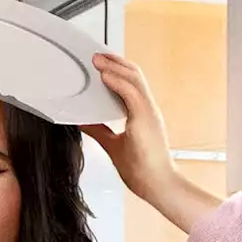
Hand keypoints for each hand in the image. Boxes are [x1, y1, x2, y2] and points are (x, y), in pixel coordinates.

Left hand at [81, 53, 220, 233]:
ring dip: (114, 67)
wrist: (158, 186)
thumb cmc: (143, 170)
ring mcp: (148, 113)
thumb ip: (99, 131)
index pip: (132, 83)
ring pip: (134, 79)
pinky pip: (132, 93)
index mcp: (143, 114)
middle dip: (115, 62)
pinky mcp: (145, 120)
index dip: (118, 70)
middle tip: (96, 55)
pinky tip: (104, 76)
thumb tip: (83, 121)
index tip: (102, 63)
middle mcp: (148, 110)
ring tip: (97, 60)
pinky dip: (117, 82)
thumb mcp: (113, 145)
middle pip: (134, 75)